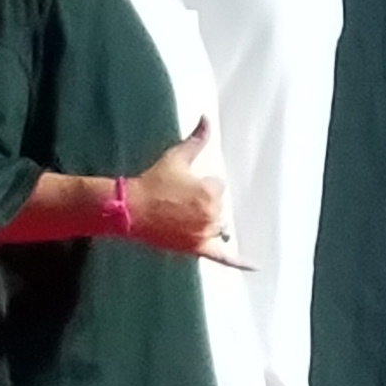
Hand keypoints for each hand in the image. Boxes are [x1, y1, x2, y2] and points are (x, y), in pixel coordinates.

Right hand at [120, 122, 226, 256]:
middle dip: (201, 203)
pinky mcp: (197, 249)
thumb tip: (207, 119)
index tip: (180, 186)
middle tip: (176, 201)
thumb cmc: (152, 182)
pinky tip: (255, 267)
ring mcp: (205, 234)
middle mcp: (212, 214)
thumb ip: (197, 140)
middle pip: (217, 206)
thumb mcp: (176, 157)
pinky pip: (223, 258)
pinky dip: (239, 262)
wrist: (130, 208)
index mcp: (211, 192)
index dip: (198, 185)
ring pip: (217, 226)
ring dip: (206, 220)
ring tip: (183, 216)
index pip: (217, 186)